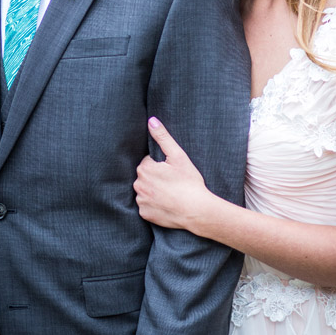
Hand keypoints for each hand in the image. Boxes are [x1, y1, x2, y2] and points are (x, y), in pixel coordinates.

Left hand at [134, 117, 207, 232]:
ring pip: (144, 191)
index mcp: (145, 169)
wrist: (197, 210)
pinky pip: (146, 206)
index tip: (172, 172)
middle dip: (155, 177)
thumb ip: (163, 137)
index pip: (148, 162)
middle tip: (172, 182)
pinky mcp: (144, 214)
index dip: (161, 166)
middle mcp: (139, 185)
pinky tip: (166, 204)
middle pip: (144, 177)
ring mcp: (141, 201)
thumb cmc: (189, 182)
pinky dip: (154, 205)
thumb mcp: (178, 156)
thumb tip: (151, 121)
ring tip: (170, 193)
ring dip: (153, 191)